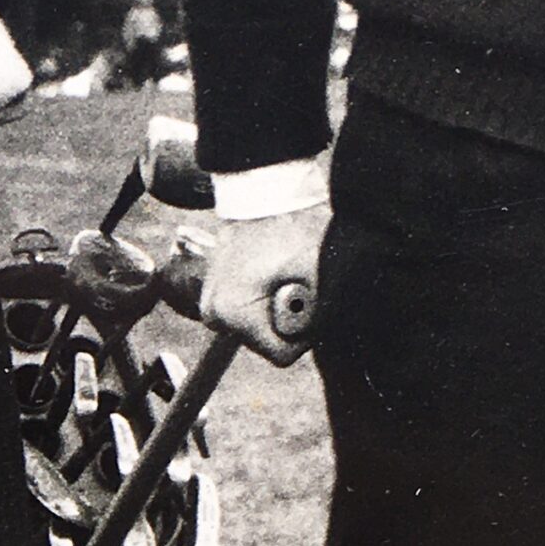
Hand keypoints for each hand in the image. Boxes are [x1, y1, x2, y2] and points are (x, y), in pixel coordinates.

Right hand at [182, 202, 327, 365]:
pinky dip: (261, 299)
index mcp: (235, 315)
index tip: (308, 297)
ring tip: (279, 274)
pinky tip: (267, 273)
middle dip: (286, 319)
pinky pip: (244, 312)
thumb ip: (326, 309)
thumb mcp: (318, 270)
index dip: (305, 331)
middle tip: (293, 281)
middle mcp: (215, 316)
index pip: (282, 355)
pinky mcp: (211, 293)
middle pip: (266, 343)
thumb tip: (335, 330)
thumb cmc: (292, 227)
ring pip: (256, 328)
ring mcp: (209, 304)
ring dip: (274, 309)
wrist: (262, 190)